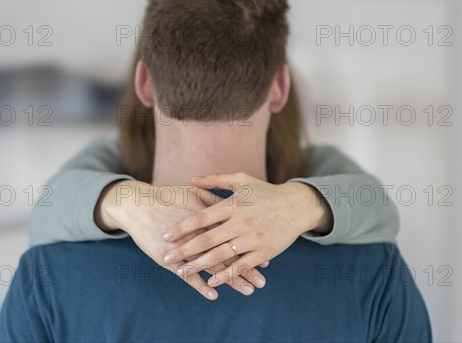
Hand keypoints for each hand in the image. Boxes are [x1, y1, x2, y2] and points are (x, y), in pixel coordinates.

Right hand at [96, 180, 267, 298]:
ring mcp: (185, 248)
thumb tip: (232, 202)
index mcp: (209, 219)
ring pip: (213, 267)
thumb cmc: (167, 197)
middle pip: (228, 254)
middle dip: (247, 268)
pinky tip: (214, 294)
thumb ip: (214, 198)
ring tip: (248, 290)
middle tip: (262, 282)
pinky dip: (201, 285)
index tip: (266, 257)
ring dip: (231, 280)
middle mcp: (200, 235)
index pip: (235, 235)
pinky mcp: (170, 258)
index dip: (250, 246)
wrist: (138, 205)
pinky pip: (188, 275)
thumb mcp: (194, 193)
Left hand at [161, 172, 331, 287]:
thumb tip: (191, 180)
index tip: (165, 236)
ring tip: (182, 273)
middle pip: (207, 240)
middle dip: (184, 251)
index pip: (201, 217)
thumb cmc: (265, 191)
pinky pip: (242, 266)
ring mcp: (253, 238)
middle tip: (166, 259)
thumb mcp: (241, 180)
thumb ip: (215, 180)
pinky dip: (226, 275)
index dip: (181, 227)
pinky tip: (212, 282)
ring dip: (199, 266)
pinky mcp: (264, 252)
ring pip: (221, 255)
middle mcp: (241, 222)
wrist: (297, 205)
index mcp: (233, 204)